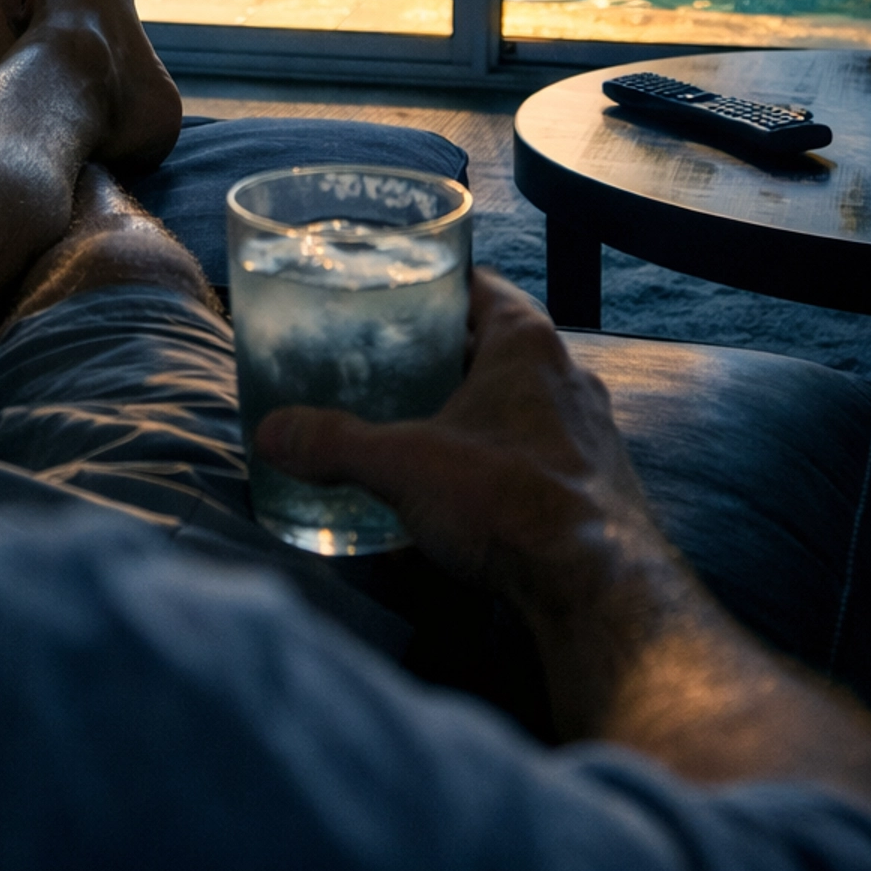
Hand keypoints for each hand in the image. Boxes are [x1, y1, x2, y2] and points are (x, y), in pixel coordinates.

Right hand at [253, 268, 662, 626]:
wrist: (597, 586)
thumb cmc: (505, 499)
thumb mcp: (402, 465)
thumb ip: (333, 444)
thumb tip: (271, 434)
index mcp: (526, 342)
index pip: (478, 285)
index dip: (434, 286)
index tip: (393, 298)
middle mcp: (568, 374)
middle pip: (495, 346)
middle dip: (444, 358)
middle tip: (389, 368)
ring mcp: (591, 430)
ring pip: (520, 403)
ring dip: (475, 413)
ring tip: (419, 432)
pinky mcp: (599, 484)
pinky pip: (540, 454)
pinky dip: (501, 462)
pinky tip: (463, 495)